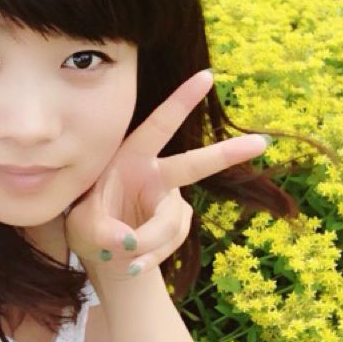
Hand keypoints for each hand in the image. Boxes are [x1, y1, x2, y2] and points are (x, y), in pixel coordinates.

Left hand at [62, 69, 269, 279]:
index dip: (182, 101)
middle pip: (195, 166)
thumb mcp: (82, 225)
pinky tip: (131, 266)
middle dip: (227, 154)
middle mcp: (156, 175)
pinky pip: (169, 244)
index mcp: (132, 158)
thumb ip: (100, 231)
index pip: (159, 126)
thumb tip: (129, 243)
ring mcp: (170, 201)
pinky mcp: (177, 225)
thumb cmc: (87, 223)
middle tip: (261, 143)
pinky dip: (150, 258)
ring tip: (121, 257)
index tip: (208, 75)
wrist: (102, 252)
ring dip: (146, 244)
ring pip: (169, 224)